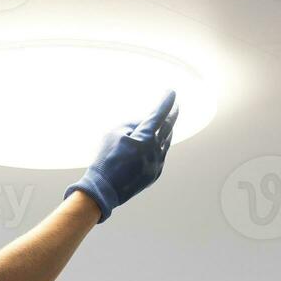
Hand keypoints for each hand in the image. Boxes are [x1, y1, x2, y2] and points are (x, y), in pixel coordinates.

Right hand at [64, 90, 178, 222]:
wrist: (104, 189)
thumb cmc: (105, 159)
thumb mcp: (113, 134)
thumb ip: (131, 124)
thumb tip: (145, 122)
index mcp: (144, 138)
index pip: (159, 114)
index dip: (166, 102)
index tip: (172, 92)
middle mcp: (155, 149)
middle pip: (168, 127)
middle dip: (172, 114)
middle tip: (176, 105)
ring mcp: (157, 163)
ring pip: (166, 141)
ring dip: (167, 130)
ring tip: (167, 123)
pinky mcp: (155, 173)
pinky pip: (161, 155)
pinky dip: (160, 146)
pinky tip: (157, 143)